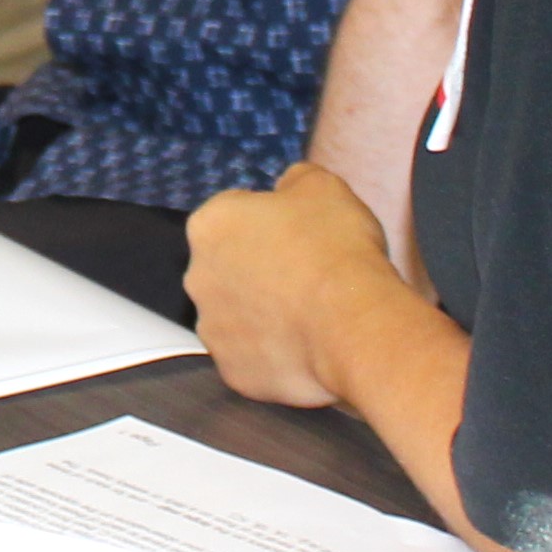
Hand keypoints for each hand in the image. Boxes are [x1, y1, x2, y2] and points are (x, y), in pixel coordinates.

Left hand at [185, 164, 412, 409]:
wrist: (353, 324)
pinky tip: (305, 344)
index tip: (298, 234)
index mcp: (210, 225)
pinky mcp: (233, 372)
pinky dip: (274, 353)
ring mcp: (213, 329)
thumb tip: (289, 186)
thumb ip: (295, 180)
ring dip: (263, 312)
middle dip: (259, 269)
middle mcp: (198, 277)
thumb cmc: (335, 251)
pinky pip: (252, 357)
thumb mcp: (323, 186)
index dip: (269, 223)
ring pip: (237, 315)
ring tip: (309, 313)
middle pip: (228, 267)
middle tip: (305, 274)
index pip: (232, 215)